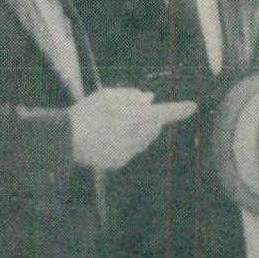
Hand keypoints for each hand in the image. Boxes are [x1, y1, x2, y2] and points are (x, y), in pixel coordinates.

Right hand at [69, 88, 196, 170]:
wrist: (66, 140)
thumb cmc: (87, 112)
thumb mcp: (109, 95)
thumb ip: (132, 96)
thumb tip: (149, 99)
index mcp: (135, 117)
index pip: (164, 112)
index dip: (179, 109)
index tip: (193, 106)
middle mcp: (136, 137)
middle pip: (155, 126)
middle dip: (152, 117)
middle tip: (134, 109)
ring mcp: (129, 152)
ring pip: (145, 139)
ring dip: (141, 130)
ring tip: (118, 122)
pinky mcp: (120, 162)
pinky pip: (131, 150)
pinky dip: (127, 141)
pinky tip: (110, 136)